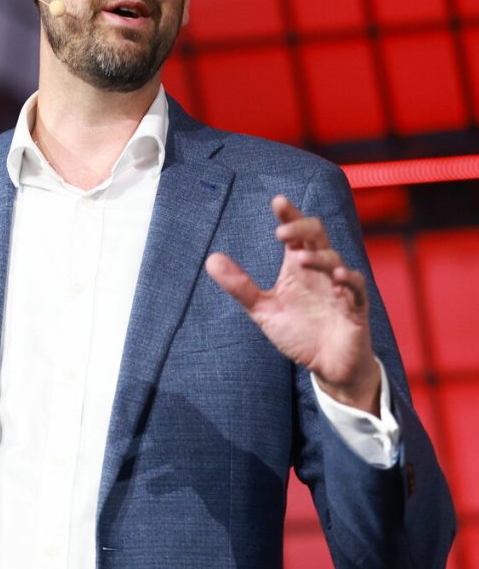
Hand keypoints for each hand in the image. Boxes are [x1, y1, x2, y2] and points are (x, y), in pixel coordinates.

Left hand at [205, 195, 380, 414]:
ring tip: (301, 259)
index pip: (297, 233)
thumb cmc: (299, 333)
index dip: (290, 216)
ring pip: (335, 260)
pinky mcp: (356, 308)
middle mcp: (320, 271)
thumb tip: (211, 259)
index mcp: (299, 267)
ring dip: (319, 258)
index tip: (277, 201)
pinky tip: (337, 277)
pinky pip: (357, 288)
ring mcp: (340, 288)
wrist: (328, 367)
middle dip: (302, 228)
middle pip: (318, 236)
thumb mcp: (264, 310)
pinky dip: (348, 280)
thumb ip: (240, 286)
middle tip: (281, 231)